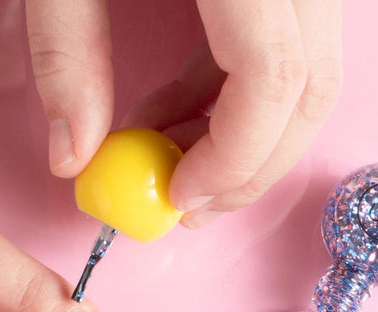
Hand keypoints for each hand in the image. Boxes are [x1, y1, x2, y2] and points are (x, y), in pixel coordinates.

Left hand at [26, 0, 341, 226]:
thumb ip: (66, 56)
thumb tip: (72, 158)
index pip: (274, 80)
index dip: (233, 159)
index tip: (178, 198)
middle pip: (311, 89)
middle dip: (251, 165)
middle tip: (186, 202)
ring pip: (308, 74)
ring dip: (246, 135)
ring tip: (170, 155)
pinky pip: (287, 44)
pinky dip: (238, 92)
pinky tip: (180, 106)